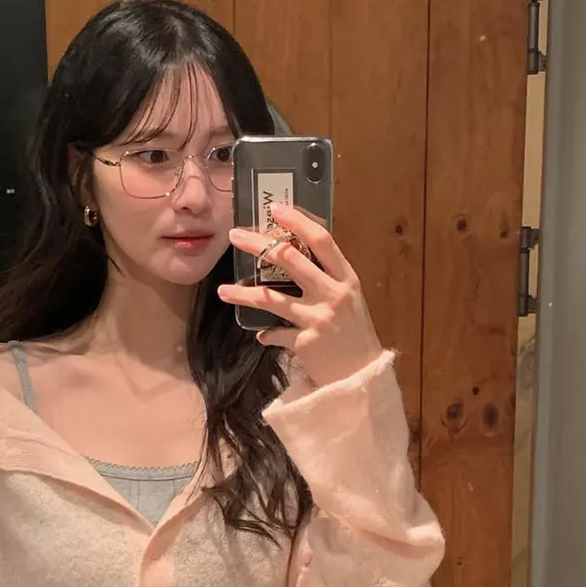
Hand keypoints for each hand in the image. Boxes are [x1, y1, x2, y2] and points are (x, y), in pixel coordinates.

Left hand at [217, 201, 369, 380]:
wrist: (363, 377)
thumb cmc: (355, 334)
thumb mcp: (349, 298)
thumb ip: (327, 277)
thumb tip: (293, 254)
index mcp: (346, 278)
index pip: (321, 240)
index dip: (298, 221)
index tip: (276, 209)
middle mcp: (332, 294)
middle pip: (290, 260)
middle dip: (259, 245)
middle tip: (235, 236)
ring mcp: (317, 318)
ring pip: (271, 299)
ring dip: (243, 294)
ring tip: (222, 291)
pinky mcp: (305, 343)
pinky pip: (276, 334)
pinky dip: (267, 335)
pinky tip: (260, 334)